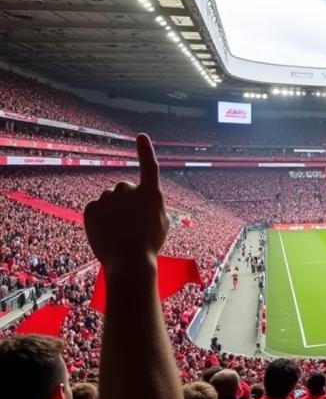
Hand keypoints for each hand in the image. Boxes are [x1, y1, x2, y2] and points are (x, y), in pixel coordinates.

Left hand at [83, 134, 167, 274]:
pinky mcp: (91, 208)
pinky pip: (96, 209)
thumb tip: (140, 197)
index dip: (145, 150)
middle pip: (125, 189)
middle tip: (131, 223)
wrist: (129, 262)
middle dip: (126, 200)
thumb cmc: (150, 244)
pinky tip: (107, 233)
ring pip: (109, 200)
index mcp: (150, 193)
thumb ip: (151, 204)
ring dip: (113, 210)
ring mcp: (108, 198)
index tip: (140, 136)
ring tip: (119, 232)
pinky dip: (100, 219)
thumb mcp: (161, 221)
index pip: (149, 166)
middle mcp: (128, 190)